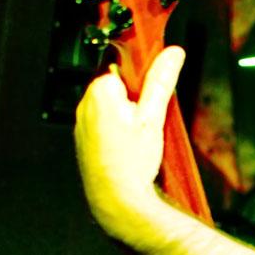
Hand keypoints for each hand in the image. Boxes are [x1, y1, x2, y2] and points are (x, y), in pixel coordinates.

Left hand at [74, 46, 184, 236]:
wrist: (117, 200)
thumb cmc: (132, 162)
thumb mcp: (153, 118)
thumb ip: (161, 82)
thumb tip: (172, 53)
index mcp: (99, 92)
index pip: (123, 69)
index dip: (141, 84)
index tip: (150, 99)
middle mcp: (85, 105)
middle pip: (118, 89)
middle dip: (136, 102)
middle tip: (147, 124)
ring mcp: (82, 124)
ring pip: (112, 109)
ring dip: (128, 119)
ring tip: (139, 142)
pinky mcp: (85, 141)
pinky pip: (105, 126)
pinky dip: (118, 134)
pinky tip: (129, 151)